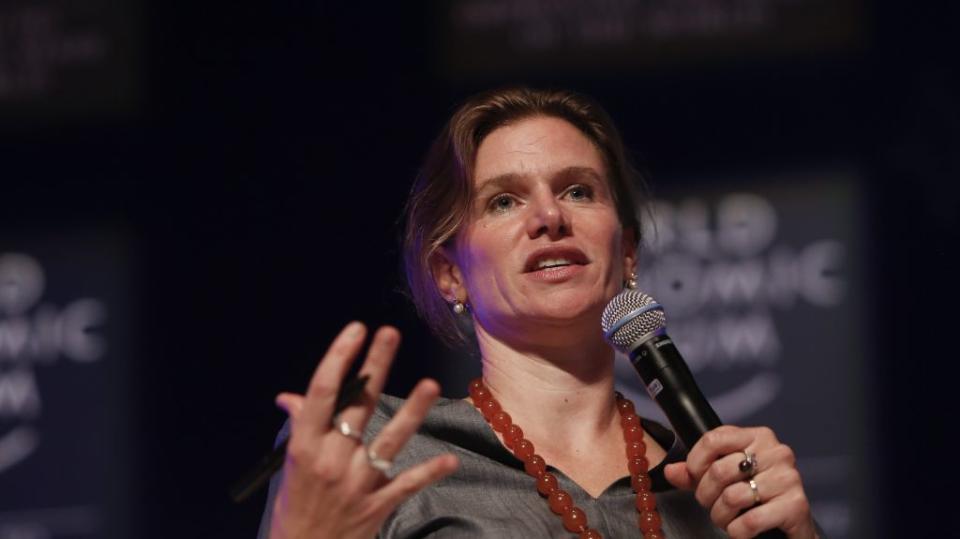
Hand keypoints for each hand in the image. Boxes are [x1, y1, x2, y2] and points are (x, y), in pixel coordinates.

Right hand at [269, 322, 458, 538]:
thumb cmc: (293, 507)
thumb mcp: (290, 466)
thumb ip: (300, 427)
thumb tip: (291, 398)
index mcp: (304, 446)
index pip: (321, 393)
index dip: (339, 358)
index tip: (355, 330)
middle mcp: (330, 460)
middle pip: (357, 406)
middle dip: (375, 366)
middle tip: (389, 333)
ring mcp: (356, 483)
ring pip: (389, 441)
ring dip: (413, 412)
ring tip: (431, 384)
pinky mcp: (376, 506)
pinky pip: (407, 484)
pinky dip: (429, 472)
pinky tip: (450, 460)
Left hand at [663, 425, 816, 538]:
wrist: (792, 526)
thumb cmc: (755, 497)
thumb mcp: (723, 480)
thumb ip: (695, 474)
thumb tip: (670, 471)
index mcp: (758, 437)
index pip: (713, 439)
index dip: (695, 462)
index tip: (695, 477)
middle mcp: (777, 452)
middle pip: (720, 470)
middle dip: (706, 495)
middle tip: (711, 505)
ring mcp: (788, 477)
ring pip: (732, 497)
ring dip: (720, 516)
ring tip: (726, 519)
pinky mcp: (796, 505)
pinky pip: (749, 521)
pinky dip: (737, 531)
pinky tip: (741, 531)